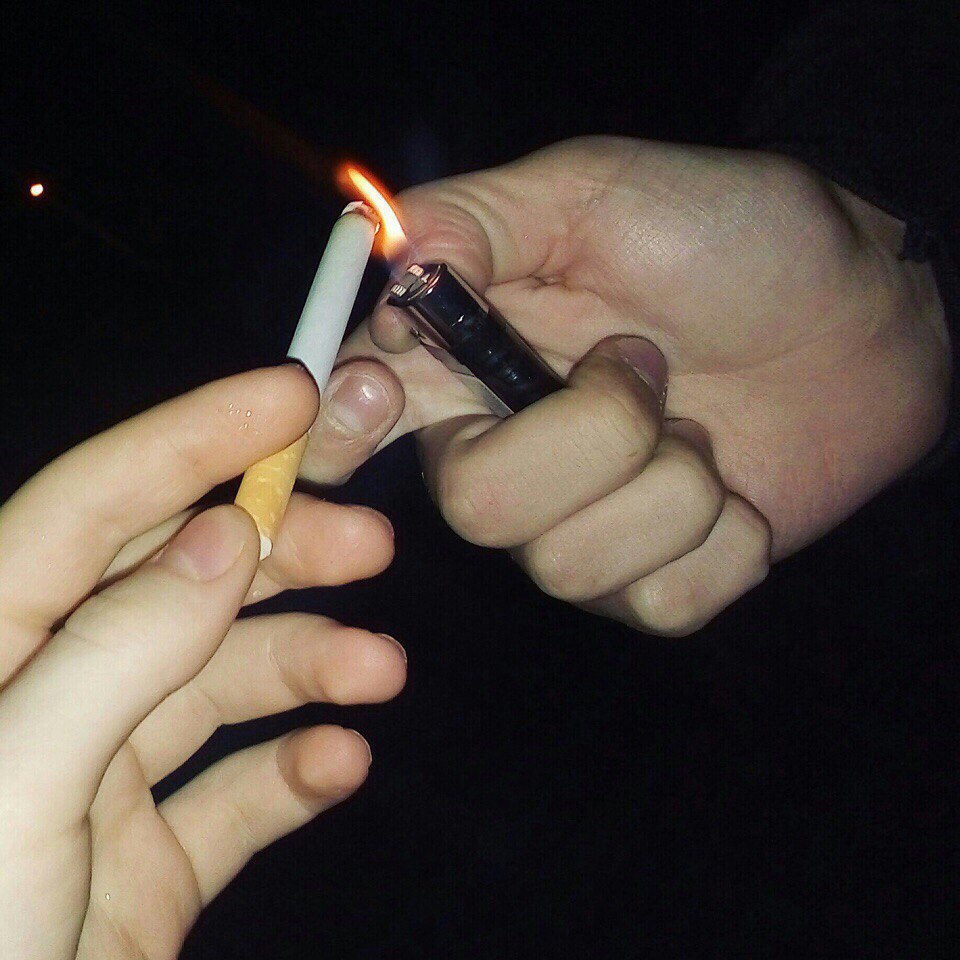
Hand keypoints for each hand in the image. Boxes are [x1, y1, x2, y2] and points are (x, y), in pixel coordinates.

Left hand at [0, 365, 405, 958]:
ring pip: (221, 686)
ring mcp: (100, 781)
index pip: (94, 505)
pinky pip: (235, 796)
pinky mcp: (148, 863)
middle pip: (178, 584)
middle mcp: (45, 696)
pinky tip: (340, 765)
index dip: (195, 436)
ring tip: (379, 671)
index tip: (296, 395)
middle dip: (280, 552)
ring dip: (308, 666)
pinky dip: (294, 772)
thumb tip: (218, 540)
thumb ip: (114, 657)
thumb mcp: (13, 794)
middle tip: (374, 541)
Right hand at [302, 137, 948, 633]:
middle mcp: (505, 458)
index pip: (356, 420)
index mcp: (468, 367)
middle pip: (474, 508)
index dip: (343, 429)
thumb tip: (382, 258)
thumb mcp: (596, 192)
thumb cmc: (725, 237)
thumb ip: (477, 219)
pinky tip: (738, 487)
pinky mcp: (651, 587)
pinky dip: (724, 539)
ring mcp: (577, 532)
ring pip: (570, 564)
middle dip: (588, 436)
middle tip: (644, 366)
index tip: (384, 397)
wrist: (859, 313)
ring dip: (670, 480)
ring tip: (702, 421)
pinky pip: (660, 602)